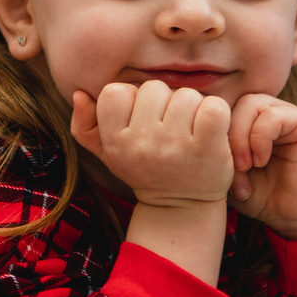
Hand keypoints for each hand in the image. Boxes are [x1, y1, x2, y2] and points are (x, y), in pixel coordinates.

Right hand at [71, 81, 233, 208]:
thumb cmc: (146, 170)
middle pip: (154, 88)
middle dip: (165, 102)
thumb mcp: (109, 154)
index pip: (115, 92)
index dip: (131, 99)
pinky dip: (216, 113)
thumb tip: (79, 93)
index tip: (141, 119)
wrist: (182, 208)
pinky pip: (213, 108)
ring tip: (190, 130)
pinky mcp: (208, 148)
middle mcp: (142, 144)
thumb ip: (85, 126)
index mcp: (116, 142)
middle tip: (169, 127)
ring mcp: (175, 146)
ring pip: (186, 95)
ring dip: (192, 108)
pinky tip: (212, 130)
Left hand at [224, 94, 296, 240]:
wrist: (296, 216)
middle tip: (230, 166)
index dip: (212, 131)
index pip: (221, 107)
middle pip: (234, 102)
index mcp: (247, 121)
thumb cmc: (260, 196)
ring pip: (251, 104)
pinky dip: (260, 138)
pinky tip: (260, 161)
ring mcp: (285, 115)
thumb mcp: (227, 175)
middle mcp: (266, 112)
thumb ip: (213, 153)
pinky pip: (273, 116)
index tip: (212, 164)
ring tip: (244, 166)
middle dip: (226, 134)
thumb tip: (195, 135)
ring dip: (242, 137)